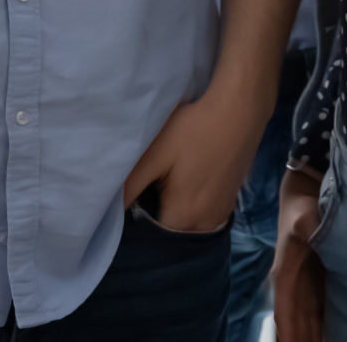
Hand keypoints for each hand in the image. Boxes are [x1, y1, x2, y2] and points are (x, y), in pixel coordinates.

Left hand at [122, 86, 270, 233]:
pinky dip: (190, 206)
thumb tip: (108, 211)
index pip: (151, 236)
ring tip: (162, 185)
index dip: (137, 220)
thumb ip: (130, 187)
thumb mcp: (154, 155)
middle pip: (170, 232)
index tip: (130, 200)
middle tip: (144, 189)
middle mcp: (205, 225)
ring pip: (187, 225)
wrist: (238, 111)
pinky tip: (184, 182)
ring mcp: (221, 214)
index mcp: (183, 218)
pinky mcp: (230, 202)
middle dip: (155, 217)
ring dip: (173, 212)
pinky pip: (203, 216)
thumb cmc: (193, 130)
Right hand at [270, 166, 328, 341]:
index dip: (290, 335)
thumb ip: (308, 225)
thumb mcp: (304, 216)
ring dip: (312, 339)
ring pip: (307, 324)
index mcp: (285, 277)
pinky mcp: (317, 286)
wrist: (304, 196)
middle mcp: (292, 288)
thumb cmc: (302, 208)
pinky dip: (322, 330)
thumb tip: (309, 228)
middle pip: (296, 326)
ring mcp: (304, 289)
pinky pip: (319, 316)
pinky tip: (336, 338)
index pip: (285, 315)